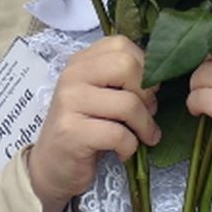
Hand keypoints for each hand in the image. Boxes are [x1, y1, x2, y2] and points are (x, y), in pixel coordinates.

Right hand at [27, 37, 159, 211]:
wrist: (52, 167)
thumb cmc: (84, 130)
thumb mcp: (101, 96)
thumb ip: (122, 79)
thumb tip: (159, 78)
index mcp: (81, 62)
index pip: (121, 45)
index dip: (144, 68)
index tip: (145, 92)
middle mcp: (72, 76)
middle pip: (127, 66)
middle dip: (146, 94)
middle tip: (147, 114)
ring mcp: (69, 102)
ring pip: (128, 103)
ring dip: (144, 126)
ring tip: (142, 137)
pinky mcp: (72, 132)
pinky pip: (118, 134)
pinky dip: (129, 147)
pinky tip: (122, 152)